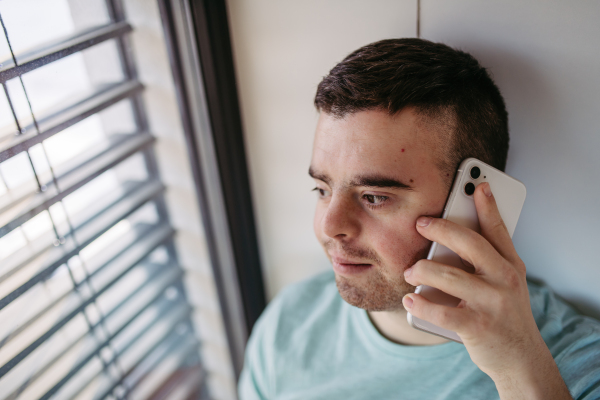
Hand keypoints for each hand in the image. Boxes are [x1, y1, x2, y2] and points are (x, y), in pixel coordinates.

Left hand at [402, 182, 570, 398]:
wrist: (519, 357)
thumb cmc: (503, 312)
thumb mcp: (506, 282)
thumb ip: (487, 259)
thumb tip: (452, 232)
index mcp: (511, 265)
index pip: (498, 229)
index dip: (488, 206)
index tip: (477, 185)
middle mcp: (505, 279)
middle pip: (470, 243)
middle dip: (441, 228)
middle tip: (420, 223)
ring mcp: (492, 303)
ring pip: (447, 276)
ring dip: (421, 271)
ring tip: (411, 273)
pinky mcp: (477, 326)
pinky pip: (440, 311)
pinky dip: (420, 304)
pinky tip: (410, 300)